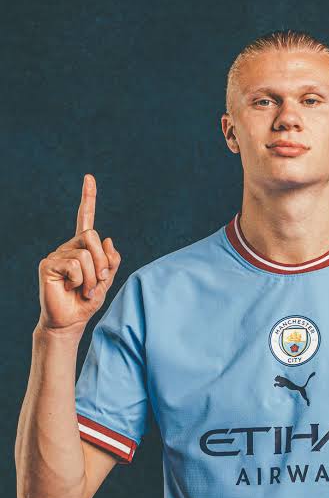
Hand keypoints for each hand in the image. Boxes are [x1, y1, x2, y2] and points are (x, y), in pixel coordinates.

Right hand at [37, 174, 121, 334]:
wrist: (71, 320)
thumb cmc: (87, 300)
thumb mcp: (107, 280)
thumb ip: (111, 261)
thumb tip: (108, 239)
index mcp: (83, 247)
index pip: (85, 219)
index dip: (88, 198)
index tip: (89, 178)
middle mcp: (68, 246)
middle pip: (92, 236)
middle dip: (102, 261)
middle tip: (98, 281)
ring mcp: (57, 254)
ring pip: (86, 253)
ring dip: (93, 276)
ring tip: (85, 290)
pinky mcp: (48, 264)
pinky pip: (75, 264)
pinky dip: (81, 280)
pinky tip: (73, 288)